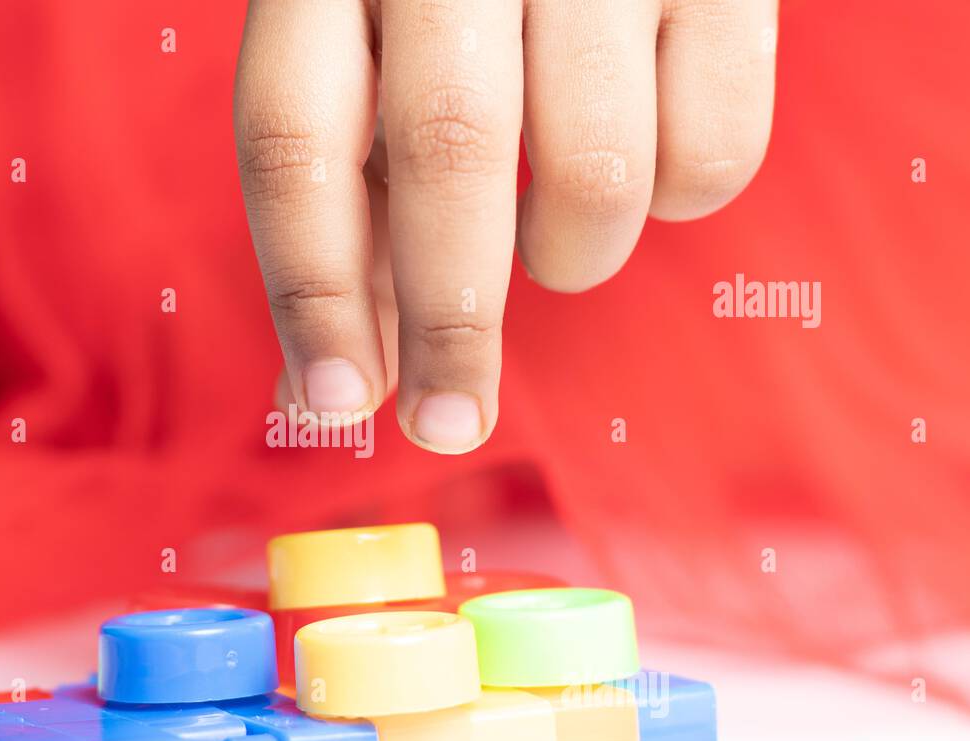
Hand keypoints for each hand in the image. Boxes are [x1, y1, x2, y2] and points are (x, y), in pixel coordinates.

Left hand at [236, 0, 775, 451]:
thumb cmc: (450, 1)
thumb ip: (349, 216)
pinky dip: (677, 200)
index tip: (337, 405)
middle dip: (450, 321)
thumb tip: (327, 396)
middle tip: (450, 423)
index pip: (296, 139)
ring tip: (550, 232)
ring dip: (570, 255)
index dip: (312, 290)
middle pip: (449, 151)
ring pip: (598, 169)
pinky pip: (718, 150)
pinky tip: (640, 159)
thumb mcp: (369, 71)